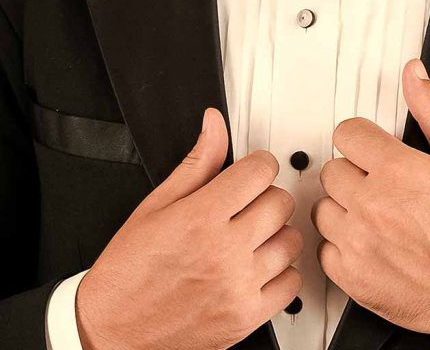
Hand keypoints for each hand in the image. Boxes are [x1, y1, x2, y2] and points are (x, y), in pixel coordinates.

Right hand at [75, 109, 302, 349]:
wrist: (113, 331)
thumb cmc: (130, 271)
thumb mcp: (156, 206)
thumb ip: (196, 163)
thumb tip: (214, 125)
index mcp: (201, 218)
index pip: (260, 170)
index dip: (257, 164)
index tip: (250, 171)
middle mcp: (224, 252)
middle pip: (280, 202)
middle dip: (265, 196)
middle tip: (246, 206)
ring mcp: (238, 287)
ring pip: (291, 240)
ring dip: (276, 234)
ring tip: (251, 237)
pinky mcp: (247, 318)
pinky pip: (292, 284)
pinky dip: (282, 273)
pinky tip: (259, 267)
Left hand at [310, 58, 429, 346]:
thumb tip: (414, 76)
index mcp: (397, 170)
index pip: (347, 132)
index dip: (364, 139)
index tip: (375, 150)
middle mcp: (372, 205)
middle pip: (333, 169)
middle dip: (356, 172)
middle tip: (383, 185)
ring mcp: (359, 244)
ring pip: (323, 208)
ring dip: (345, 208)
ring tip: (376, 214)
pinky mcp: (354, 279)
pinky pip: (325, 250)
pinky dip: (343, 247)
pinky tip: (370, 244)